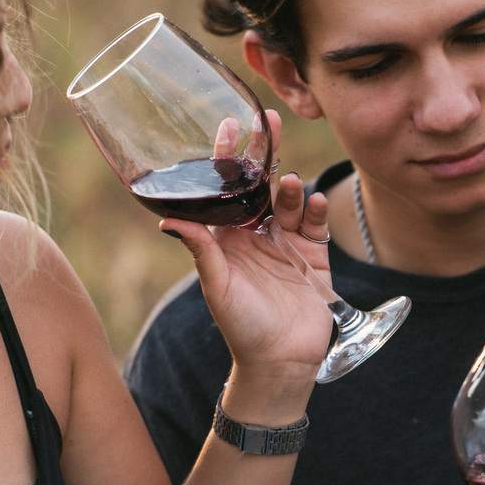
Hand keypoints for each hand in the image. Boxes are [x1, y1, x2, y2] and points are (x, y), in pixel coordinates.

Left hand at [161, 110, 332, 385]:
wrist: (280, 363)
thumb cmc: (241, 328)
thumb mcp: (217, 287)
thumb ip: (202, 251)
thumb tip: (167, 221)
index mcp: (228, 239)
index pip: (227, 189)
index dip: (227, 157)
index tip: (229, 124)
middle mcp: (257, 236)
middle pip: (262, 185)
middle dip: (266, 154)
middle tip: (271, 121)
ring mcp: (288, 245)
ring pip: (290, 202)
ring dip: (290, 188)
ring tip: (290, 184)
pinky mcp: (315, 259)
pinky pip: (316, 226)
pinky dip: (316, 211)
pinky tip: (313, 202)